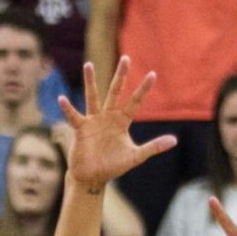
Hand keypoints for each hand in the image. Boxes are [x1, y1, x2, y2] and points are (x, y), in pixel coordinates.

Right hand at [54, 57, 176, 192]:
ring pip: (93, 97)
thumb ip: (153, 147)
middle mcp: (108, 117)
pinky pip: (74, 116)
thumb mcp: (135, 157)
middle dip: (121, 76)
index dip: (143, 89)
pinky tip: (62, 99)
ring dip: (91, 82)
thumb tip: (174, 141)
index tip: (153, 74)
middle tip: (126, 58)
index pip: (135, 102)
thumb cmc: (113, 166)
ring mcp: (94, 121)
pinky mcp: (81, 129)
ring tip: (89, 65)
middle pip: (115, 92)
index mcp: (122, 121)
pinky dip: (68, 109)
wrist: (92, 177)